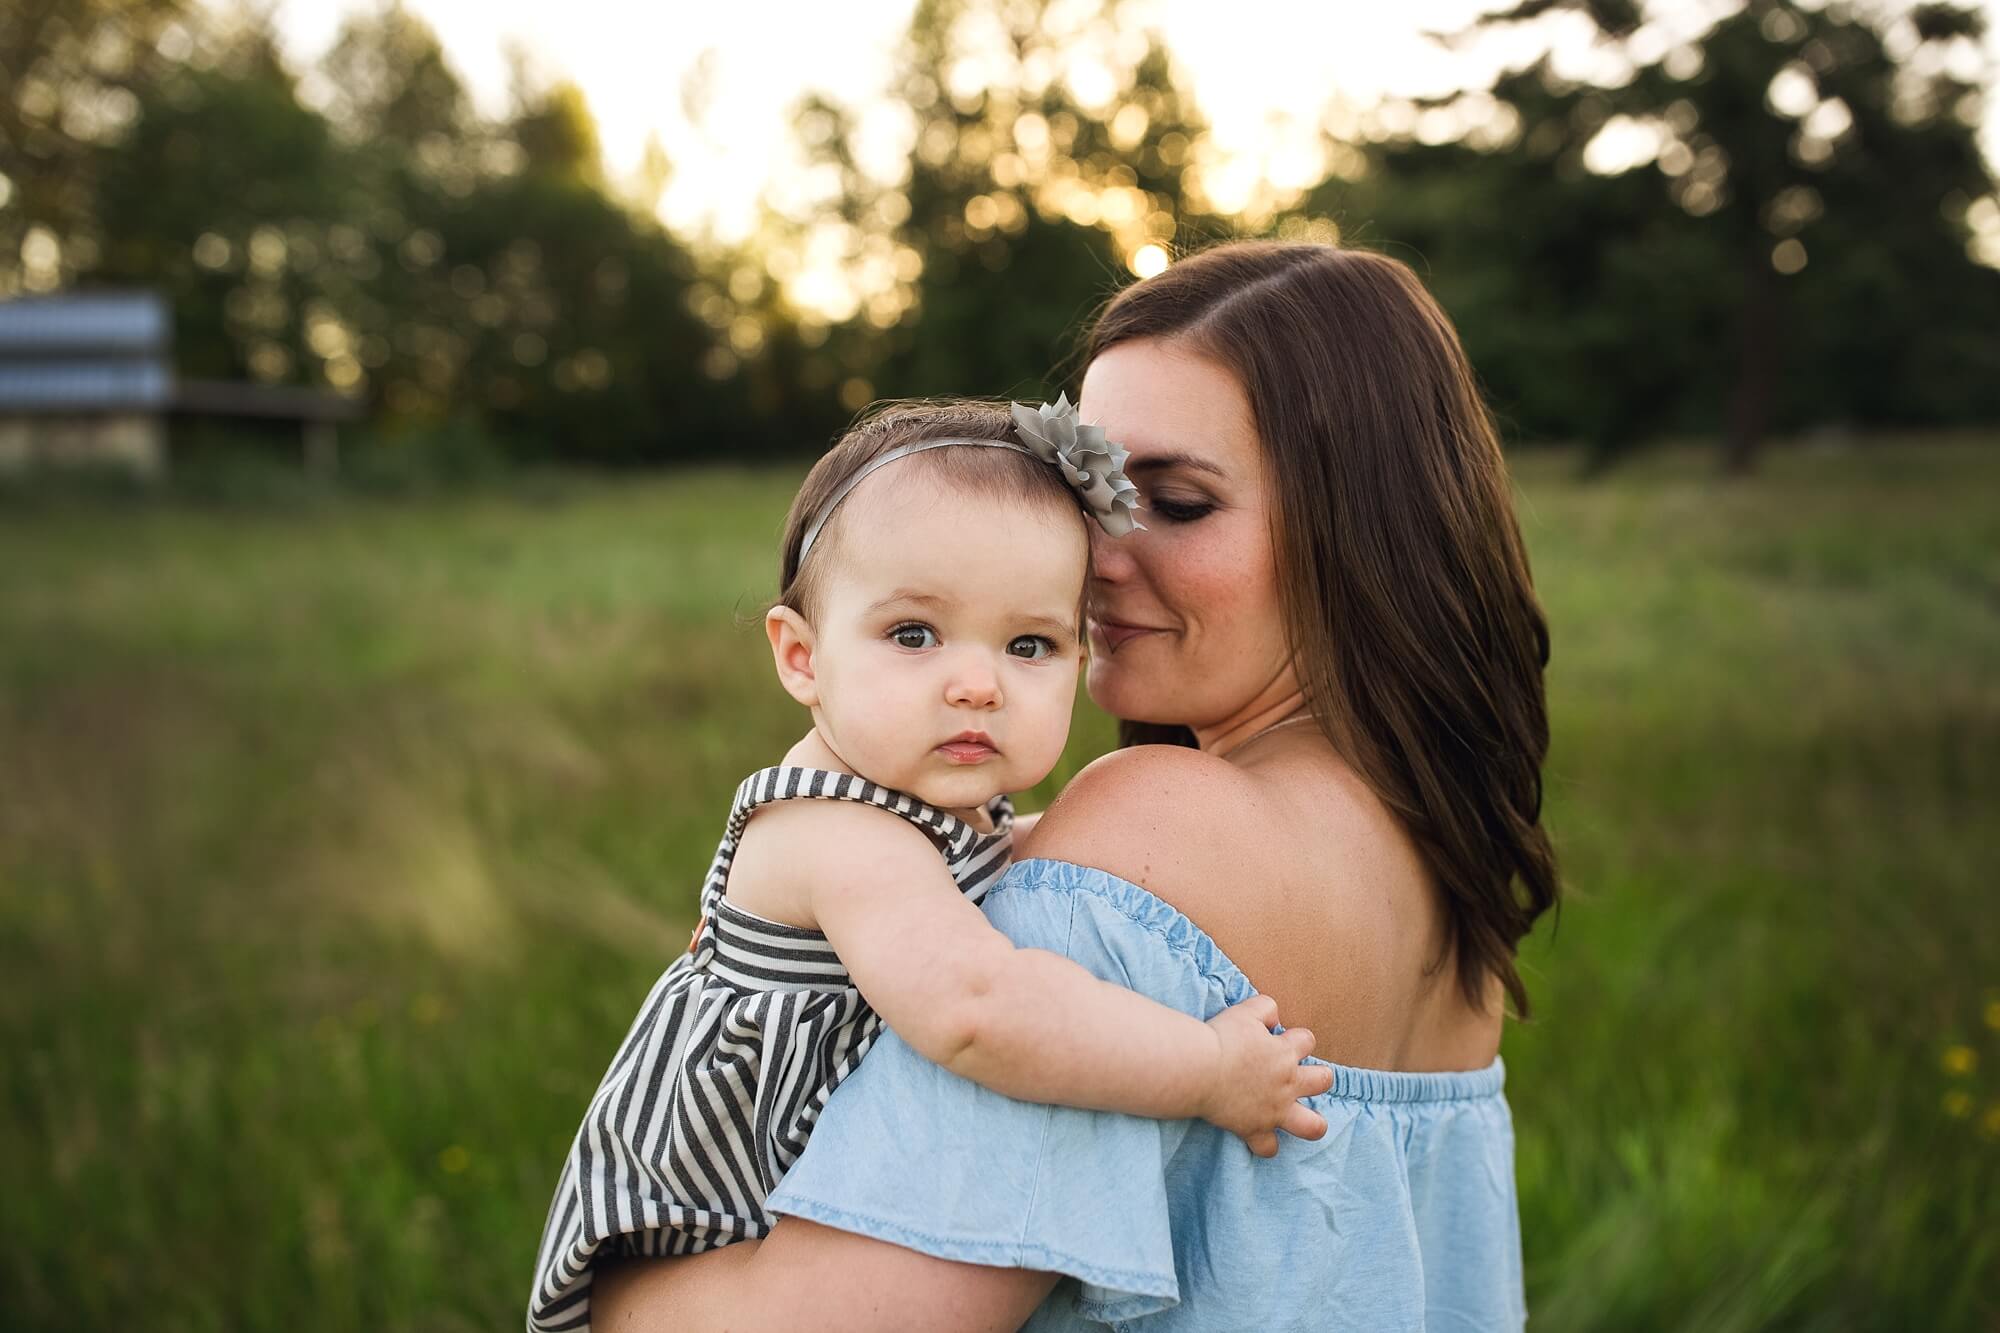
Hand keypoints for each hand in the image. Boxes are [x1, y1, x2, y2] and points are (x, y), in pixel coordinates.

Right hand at [1198, 994, 1333, 1157]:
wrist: (1200, 1069)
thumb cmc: (1221, 1038)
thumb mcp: (1245, 1011)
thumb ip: (1265, 1009)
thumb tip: (1273, 1020)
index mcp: (1285, 1052)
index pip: (1307, 1040)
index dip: (1296, 1039)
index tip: (1278, 1040)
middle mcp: (1287, 1083)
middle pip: (1322, 1081)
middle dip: (1317, 1078)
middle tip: (1296, 1077)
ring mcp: (1275, 1110)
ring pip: (1312, 1125)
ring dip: (1312, 1123)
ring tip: (1304, 1119)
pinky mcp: (1254, 1129)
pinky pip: (1268, 1148)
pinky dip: (1265, 1146)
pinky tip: (1260, 1140)